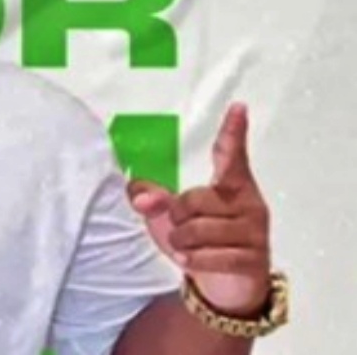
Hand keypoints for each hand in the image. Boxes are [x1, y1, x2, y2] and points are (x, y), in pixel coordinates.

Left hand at [129, 103, 271, 316]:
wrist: (224, 288)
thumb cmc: (198, 240)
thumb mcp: (167, 216)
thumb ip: (149, 196)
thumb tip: (140, 197)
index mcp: (231, 185)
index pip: (231, 155)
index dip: (232, 132)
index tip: (237, 108)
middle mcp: (249, 203)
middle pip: (193, 200)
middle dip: (176, 218)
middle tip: (182, 230)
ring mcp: (255, 231)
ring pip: (198, 231)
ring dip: (181, 243)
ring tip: (188, 248)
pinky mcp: (254, 259)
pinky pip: (210, 257)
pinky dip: (193, 262)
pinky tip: (193, 262)